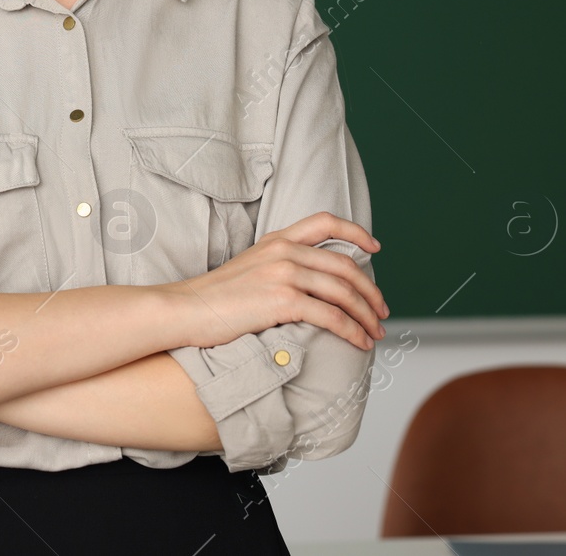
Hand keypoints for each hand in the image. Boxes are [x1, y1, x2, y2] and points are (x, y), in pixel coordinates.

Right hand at [170, 212, 387, 350]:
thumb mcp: (247, 269)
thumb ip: (276, 266)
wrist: (184, 309)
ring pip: (344, 293)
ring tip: (376, 333)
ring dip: (367, 316)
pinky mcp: (283, 300)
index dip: (356, 233)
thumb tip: (306, 285)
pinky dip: (352, 331)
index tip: (375, 247)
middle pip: (345, 266)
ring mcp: (284, 274)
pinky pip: (332, 316)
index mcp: (276, 240)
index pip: (325, 222)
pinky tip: (359, 342)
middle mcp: (284, 251)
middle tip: (382, 312)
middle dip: (371, 292)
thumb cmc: (212, 299)